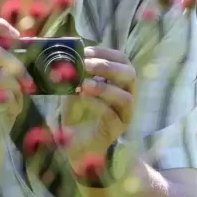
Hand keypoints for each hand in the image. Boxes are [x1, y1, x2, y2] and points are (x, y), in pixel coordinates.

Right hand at [0, 18, 30, 174]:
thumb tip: (30, 47)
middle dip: (17, 65)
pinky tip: (10, 113)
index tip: (17, 36)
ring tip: (15, 104)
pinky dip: (15, 105)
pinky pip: (5, 97)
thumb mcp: (1, 84)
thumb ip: (8, 66)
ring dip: (18, 91)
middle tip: (25, 82)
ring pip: (3, 76)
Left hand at [61, 46, 135, 164]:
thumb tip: (66, 57)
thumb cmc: (78, 114)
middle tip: (86, 65)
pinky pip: (112, 115)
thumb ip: (74, 74)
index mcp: (119, 81)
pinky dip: (97, 104)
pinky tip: (83, 98)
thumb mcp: (74, 88)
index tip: (86, 51)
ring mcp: (125, 114)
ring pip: (126, 97)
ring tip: (84, 84)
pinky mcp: (117, 129)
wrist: (76, 145)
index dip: (105, 53)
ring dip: (104, 87)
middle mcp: (127, 95)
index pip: (121, 60)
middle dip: (107, 67)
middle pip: (130, 74)